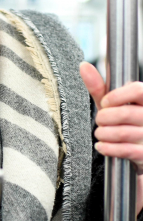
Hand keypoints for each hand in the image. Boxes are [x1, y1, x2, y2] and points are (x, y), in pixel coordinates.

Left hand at [80, 62, 142, 213]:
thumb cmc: (122, 124)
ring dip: (104, 134)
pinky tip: (102, 146)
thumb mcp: (111, 105)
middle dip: (105, 118)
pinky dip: (107, 148)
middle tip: (99, 121)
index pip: (138, 90)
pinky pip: (126, 150)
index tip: (104, 103)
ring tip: (100, 134)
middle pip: (126, 113)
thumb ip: (99, 87)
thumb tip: (83, 66)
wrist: (136, 154)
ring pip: (123, 132)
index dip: (117, 96)